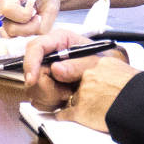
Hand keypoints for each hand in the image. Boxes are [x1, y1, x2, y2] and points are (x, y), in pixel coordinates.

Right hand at [0, 0, 86, 34]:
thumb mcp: (52, 3)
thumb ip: (46, 18)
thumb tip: (40, 34)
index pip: (8, 9)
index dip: (22, 15)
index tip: (33, 13)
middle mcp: (1, 5)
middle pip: (7, 26)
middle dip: (26, 28)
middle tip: (38, 20)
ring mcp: (2, 17)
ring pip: (8, 35)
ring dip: (25, 33)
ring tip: (35, 24)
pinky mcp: (5, 27)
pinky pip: (9, 38)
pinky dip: (22, 37)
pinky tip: (31, 30)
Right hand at [19, 29, 133, 128]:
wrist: (112, 78)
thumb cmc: (105, 63)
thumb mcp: (96, 62)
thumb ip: (77, 65)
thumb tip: (55, 69)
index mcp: (59, 41)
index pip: (35, 47)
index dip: (31, 63)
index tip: (32, 79)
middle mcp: (49, 55)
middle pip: (31, 71)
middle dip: (46, 86)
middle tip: (64, 93)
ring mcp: (45, 71)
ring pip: (32, 87)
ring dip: (50, 96)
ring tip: (68, 95)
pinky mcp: (45, 85)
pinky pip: (37, 98)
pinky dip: (50, 103)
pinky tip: (63, 100)